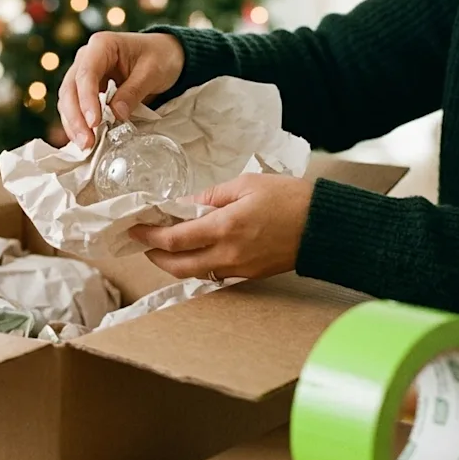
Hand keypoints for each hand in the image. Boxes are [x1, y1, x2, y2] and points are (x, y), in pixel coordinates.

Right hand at [58, 31, 184, 148]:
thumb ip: (133, 92)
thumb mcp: (152, 72)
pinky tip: (84, 140)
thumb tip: (117, 115)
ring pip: (68, 100)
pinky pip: (75, 107)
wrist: (165, 54)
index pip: (86, 73)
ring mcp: (84, 73)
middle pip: (70, 88)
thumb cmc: (160, 57)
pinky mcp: (87, 89)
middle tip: (86, 142)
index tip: (94, 122)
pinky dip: (78, 124)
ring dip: (73, 124)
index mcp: (102, 45)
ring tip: (86, 146)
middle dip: (76, 117)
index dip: (87, 99)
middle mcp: (86, 57)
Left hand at [129, 174, 314, 280]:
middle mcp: (228, 254)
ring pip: (194, 273)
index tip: (135, 228)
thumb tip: (185, 203)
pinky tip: (195, 251)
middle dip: (155, 256)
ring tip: (166, 247)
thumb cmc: (289, 199)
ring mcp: (238, 269)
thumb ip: (211, 195)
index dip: (149, 236)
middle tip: (144, 243)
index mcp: (224, 228)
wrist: (323, 227)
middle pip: (177, 265)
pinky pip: (214, 274)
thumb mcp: (246, 184)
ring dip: (175, 263)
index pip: (174, 239)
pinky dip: (197, 265)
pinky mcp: (249, 275)